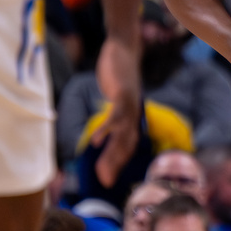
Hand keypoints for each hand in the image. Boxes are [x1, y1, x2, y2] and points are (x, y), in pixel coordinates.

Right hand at [92, 36, 141, 187]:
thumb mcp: (115, 95)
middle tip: (105, 183)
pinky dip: (106, 130)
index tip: (108, 178)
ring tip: (101, 172)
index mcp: (132, 115)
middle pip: (127, 145)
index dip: (119, 162)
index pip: (128, 144)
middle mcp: (135, 114)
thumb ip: (113, 110)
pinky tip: (95, 142)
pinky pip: (115, 116)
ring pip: (123, 136)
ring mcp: (131, 105)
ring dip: (112, 155)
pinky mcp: (123, 94)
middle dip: (116, 165)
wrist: (123, 47)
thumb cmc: (118, 72)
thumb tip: (106, 124)